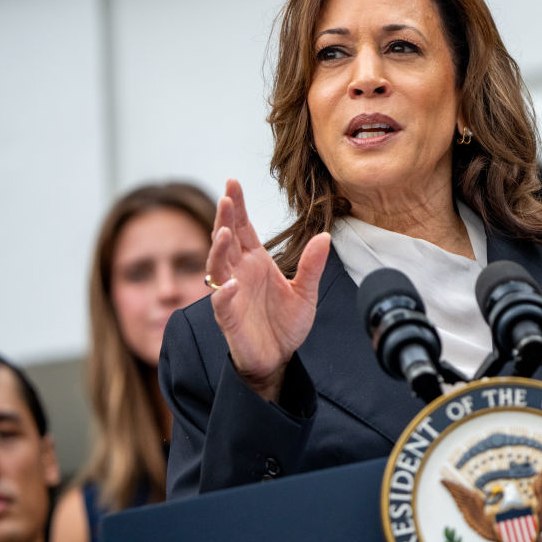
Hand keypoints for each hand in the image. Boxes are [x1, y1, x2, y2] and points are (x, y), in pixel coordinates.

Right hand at [206, 179, 329, 401]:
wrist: (278, 358)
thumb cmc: (286, 324)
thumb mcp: (305, 292)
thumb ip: (312, 266)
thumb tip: (324, 236)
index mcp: (256, 262)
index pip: (243, 228)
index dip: (238, 206)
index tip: (233, 183)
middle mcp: (239, 273)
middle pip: (226, 239)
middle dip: (225, 218)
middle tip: (227, 197)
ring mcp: (231, 294)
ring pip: (217, 266)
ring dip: (218, 249)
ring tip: (224, 233)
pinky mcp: (229, 318)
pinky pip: (221, 303)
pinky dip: (224, 293)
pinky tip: (230, 284)